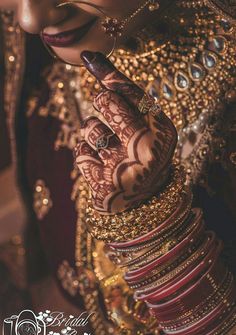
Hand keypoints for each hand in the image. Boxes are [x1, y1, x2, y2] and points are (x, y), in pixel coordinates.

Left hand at [75, 51, 176, 213]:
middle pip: (107, 102)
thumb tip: (92, 59)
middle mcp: (146, 149)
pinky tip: (101, 167)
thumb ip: (127, 96)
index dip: (108, 73)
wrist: (147, 201)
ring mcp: (124, 169)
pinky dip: (87, 156)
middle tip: (110, 111)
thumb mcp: (148, 127)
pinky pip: (81, 153)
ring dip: (93, 133)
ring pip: (90, 128)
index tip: (89, 57)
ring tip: (109, 147)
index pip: (131, 92)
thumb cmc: (144, 154)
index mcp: (162, 131)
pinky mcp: (103, 186)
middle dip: (103, 102)